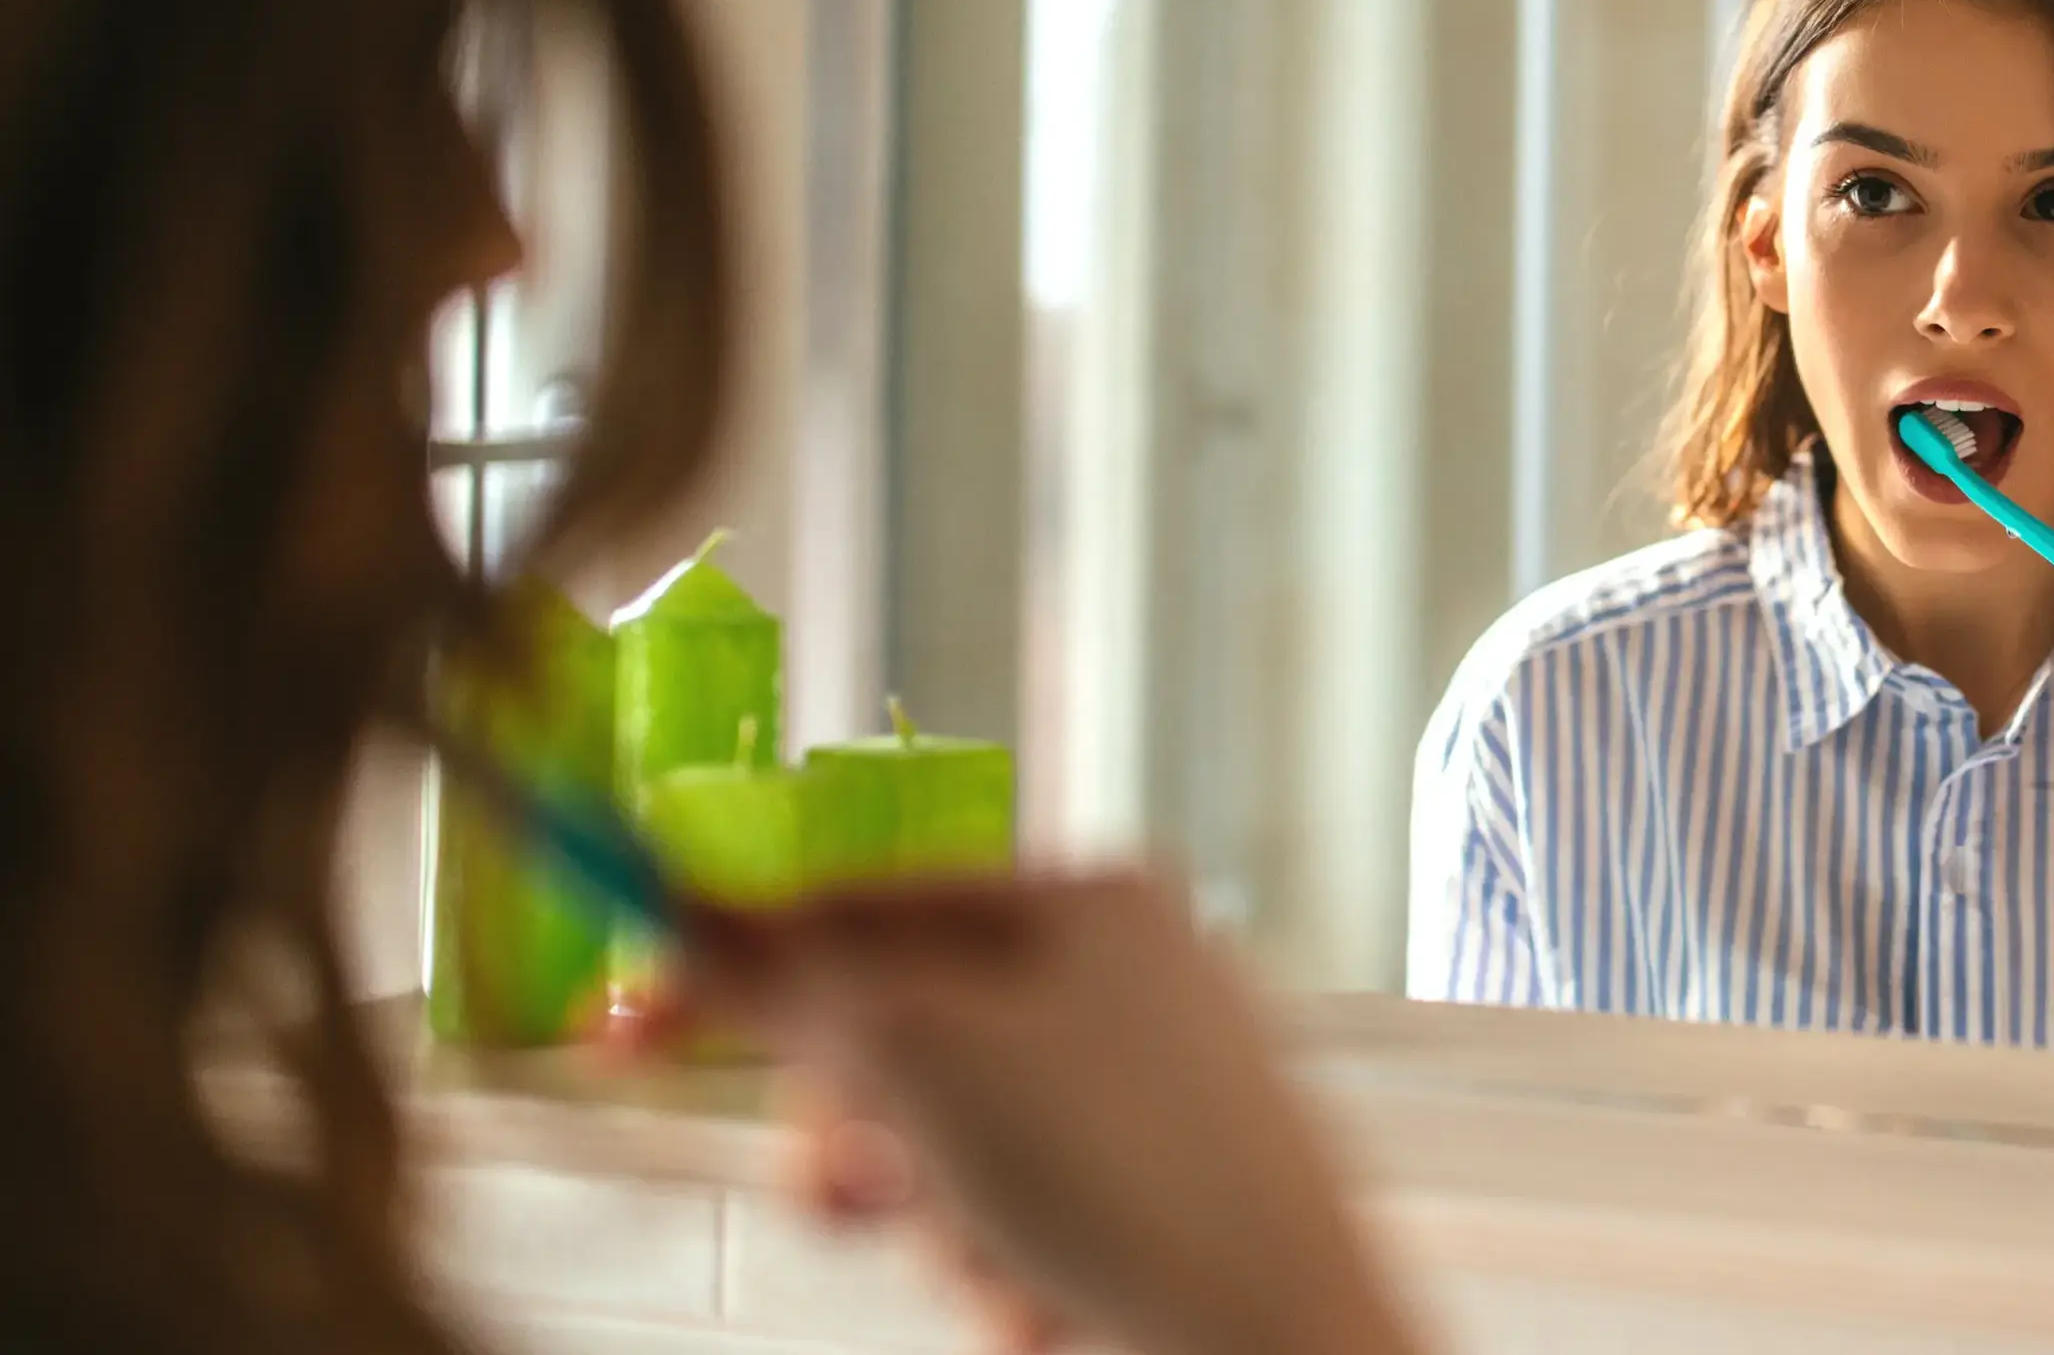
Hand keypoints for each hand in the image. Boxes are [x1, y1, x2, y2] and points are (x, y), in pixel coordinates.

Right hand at [675, 873, 1418, 1354]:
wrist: (1278, 1343)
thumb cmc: (1126, 1177)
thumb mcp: (917, 1056)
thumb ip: (786, 983)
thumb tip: (675, 917)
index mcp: (1089, 898)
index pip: (868, 900)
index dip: (737, 963)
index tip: (620, 1028)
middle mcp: (1127, 978)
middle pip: (896, 1033)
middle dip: (861, 1136)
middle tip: (851, 1193)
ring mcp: (1147, 1092)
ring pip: (942, 1148)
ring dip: (936, 1223)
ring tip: (1002, 1257)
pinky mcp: (1156, 1200)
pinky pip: (1010, 1220)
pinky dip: (1001, 1273)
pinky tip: (1052, 1307)